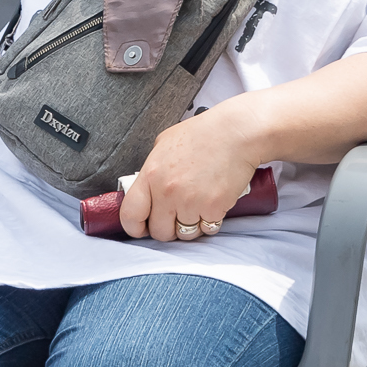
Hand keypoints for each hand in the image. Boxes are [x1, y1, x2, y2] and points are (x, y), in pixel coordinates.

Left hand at [121, 104, 261, 241]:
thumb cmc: (203, 133)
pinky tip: (212, 206)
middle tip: (175, 218)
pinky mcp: (214, 208)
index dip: (134, 227)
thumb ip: (151, 170)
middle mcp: (168, 192)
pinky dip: (210, 222)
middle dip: (167, 229)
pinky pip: (208, 229)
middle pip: (160, 232)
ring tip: (196, 210)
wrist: (236, 132)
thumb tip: (146, 190)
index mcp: (151, 175)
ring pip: (185, 235)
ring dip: (190, 227)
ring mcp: (191, 202)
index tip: (141, 228)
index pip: (130, 215)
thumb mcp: (164, 144)